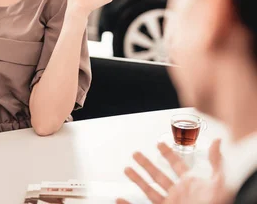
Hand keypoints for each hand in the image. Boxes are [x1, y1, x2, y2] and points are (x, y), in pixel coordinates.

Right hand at [116, 139, 230, 203]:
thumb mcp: (219, 183)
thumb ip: (216, 163)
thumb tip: (217, 141)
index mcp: (191, 184)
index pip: (177, 165)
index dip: (168, 153)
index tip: (159, 144)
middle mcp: (178, 193)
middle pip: (158, 175)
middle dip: (146, 164)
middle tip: (136, 153)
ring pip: (149, 190)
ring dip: (137, 180)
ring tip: (127, 169)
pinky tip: (119, 199)